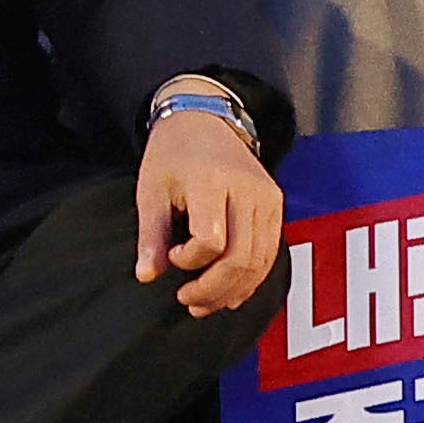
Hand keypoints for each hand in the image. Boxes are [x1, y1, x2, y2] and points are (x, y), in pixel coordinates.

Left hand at [136, 94, 283, 313]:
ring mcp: (268, 199)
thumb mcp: (150, 189)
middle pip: (241, 257)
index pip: (211, 239)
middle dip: (214, 288)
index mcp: (213, 181)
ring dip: (233, 290)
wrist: (205, 119)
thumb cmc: (173, 153)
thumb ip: (151, 234)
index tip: (172, 257)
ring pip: (259, 261)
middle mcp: (249, 191)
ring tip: (204, 303)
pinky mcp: (277, 207)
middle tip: (188, 301)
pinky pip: (269, 254)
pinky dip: (251, 278)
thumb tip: (146, 276)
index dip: (191, 260)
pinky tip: (229, 292)